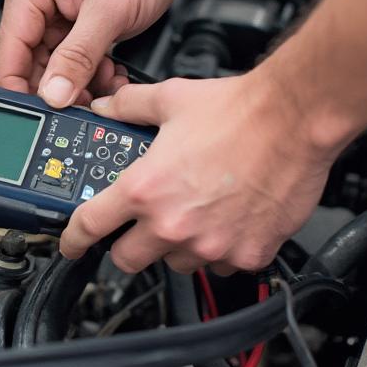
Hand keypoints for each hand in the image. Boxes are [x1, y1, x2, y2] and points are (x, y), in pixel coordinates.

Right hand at [0, 0, 182, 106]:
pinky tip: (106, 72)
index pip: (9, 49)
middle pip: (27, 63)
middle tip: (83, 102)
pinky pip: (66, 62)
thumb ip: (79, 57)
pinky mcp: (65, 25)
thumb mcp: (110, 10)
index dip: (20, 86)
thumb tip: (53, 95)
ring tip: (103, 82)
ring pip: (49, 68)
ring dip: (76, 83)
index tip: (39, 113)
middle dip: (56, 87)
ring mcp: (47, 13)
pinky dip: (87, 74)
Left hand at [60, 72, 336, 273]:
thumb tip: (106, 109)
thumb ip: (128, 107)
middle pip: (127, 260)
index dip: (72, 239)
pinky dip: (218, 251)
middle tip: (138, 227)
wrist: (296, 118)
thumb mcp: (169, 99)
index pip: (89, 227)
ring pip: (175, 265)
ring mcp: (210, 244)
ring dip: (174, 247)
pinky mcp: (246, 254)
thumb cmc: (239, 111)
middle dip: (126, 245)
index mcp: (144, 189)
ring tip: (191, 216)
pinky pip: (220, 267)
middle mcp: (172, 224)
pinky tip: (224, 222)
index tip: (70, 244)